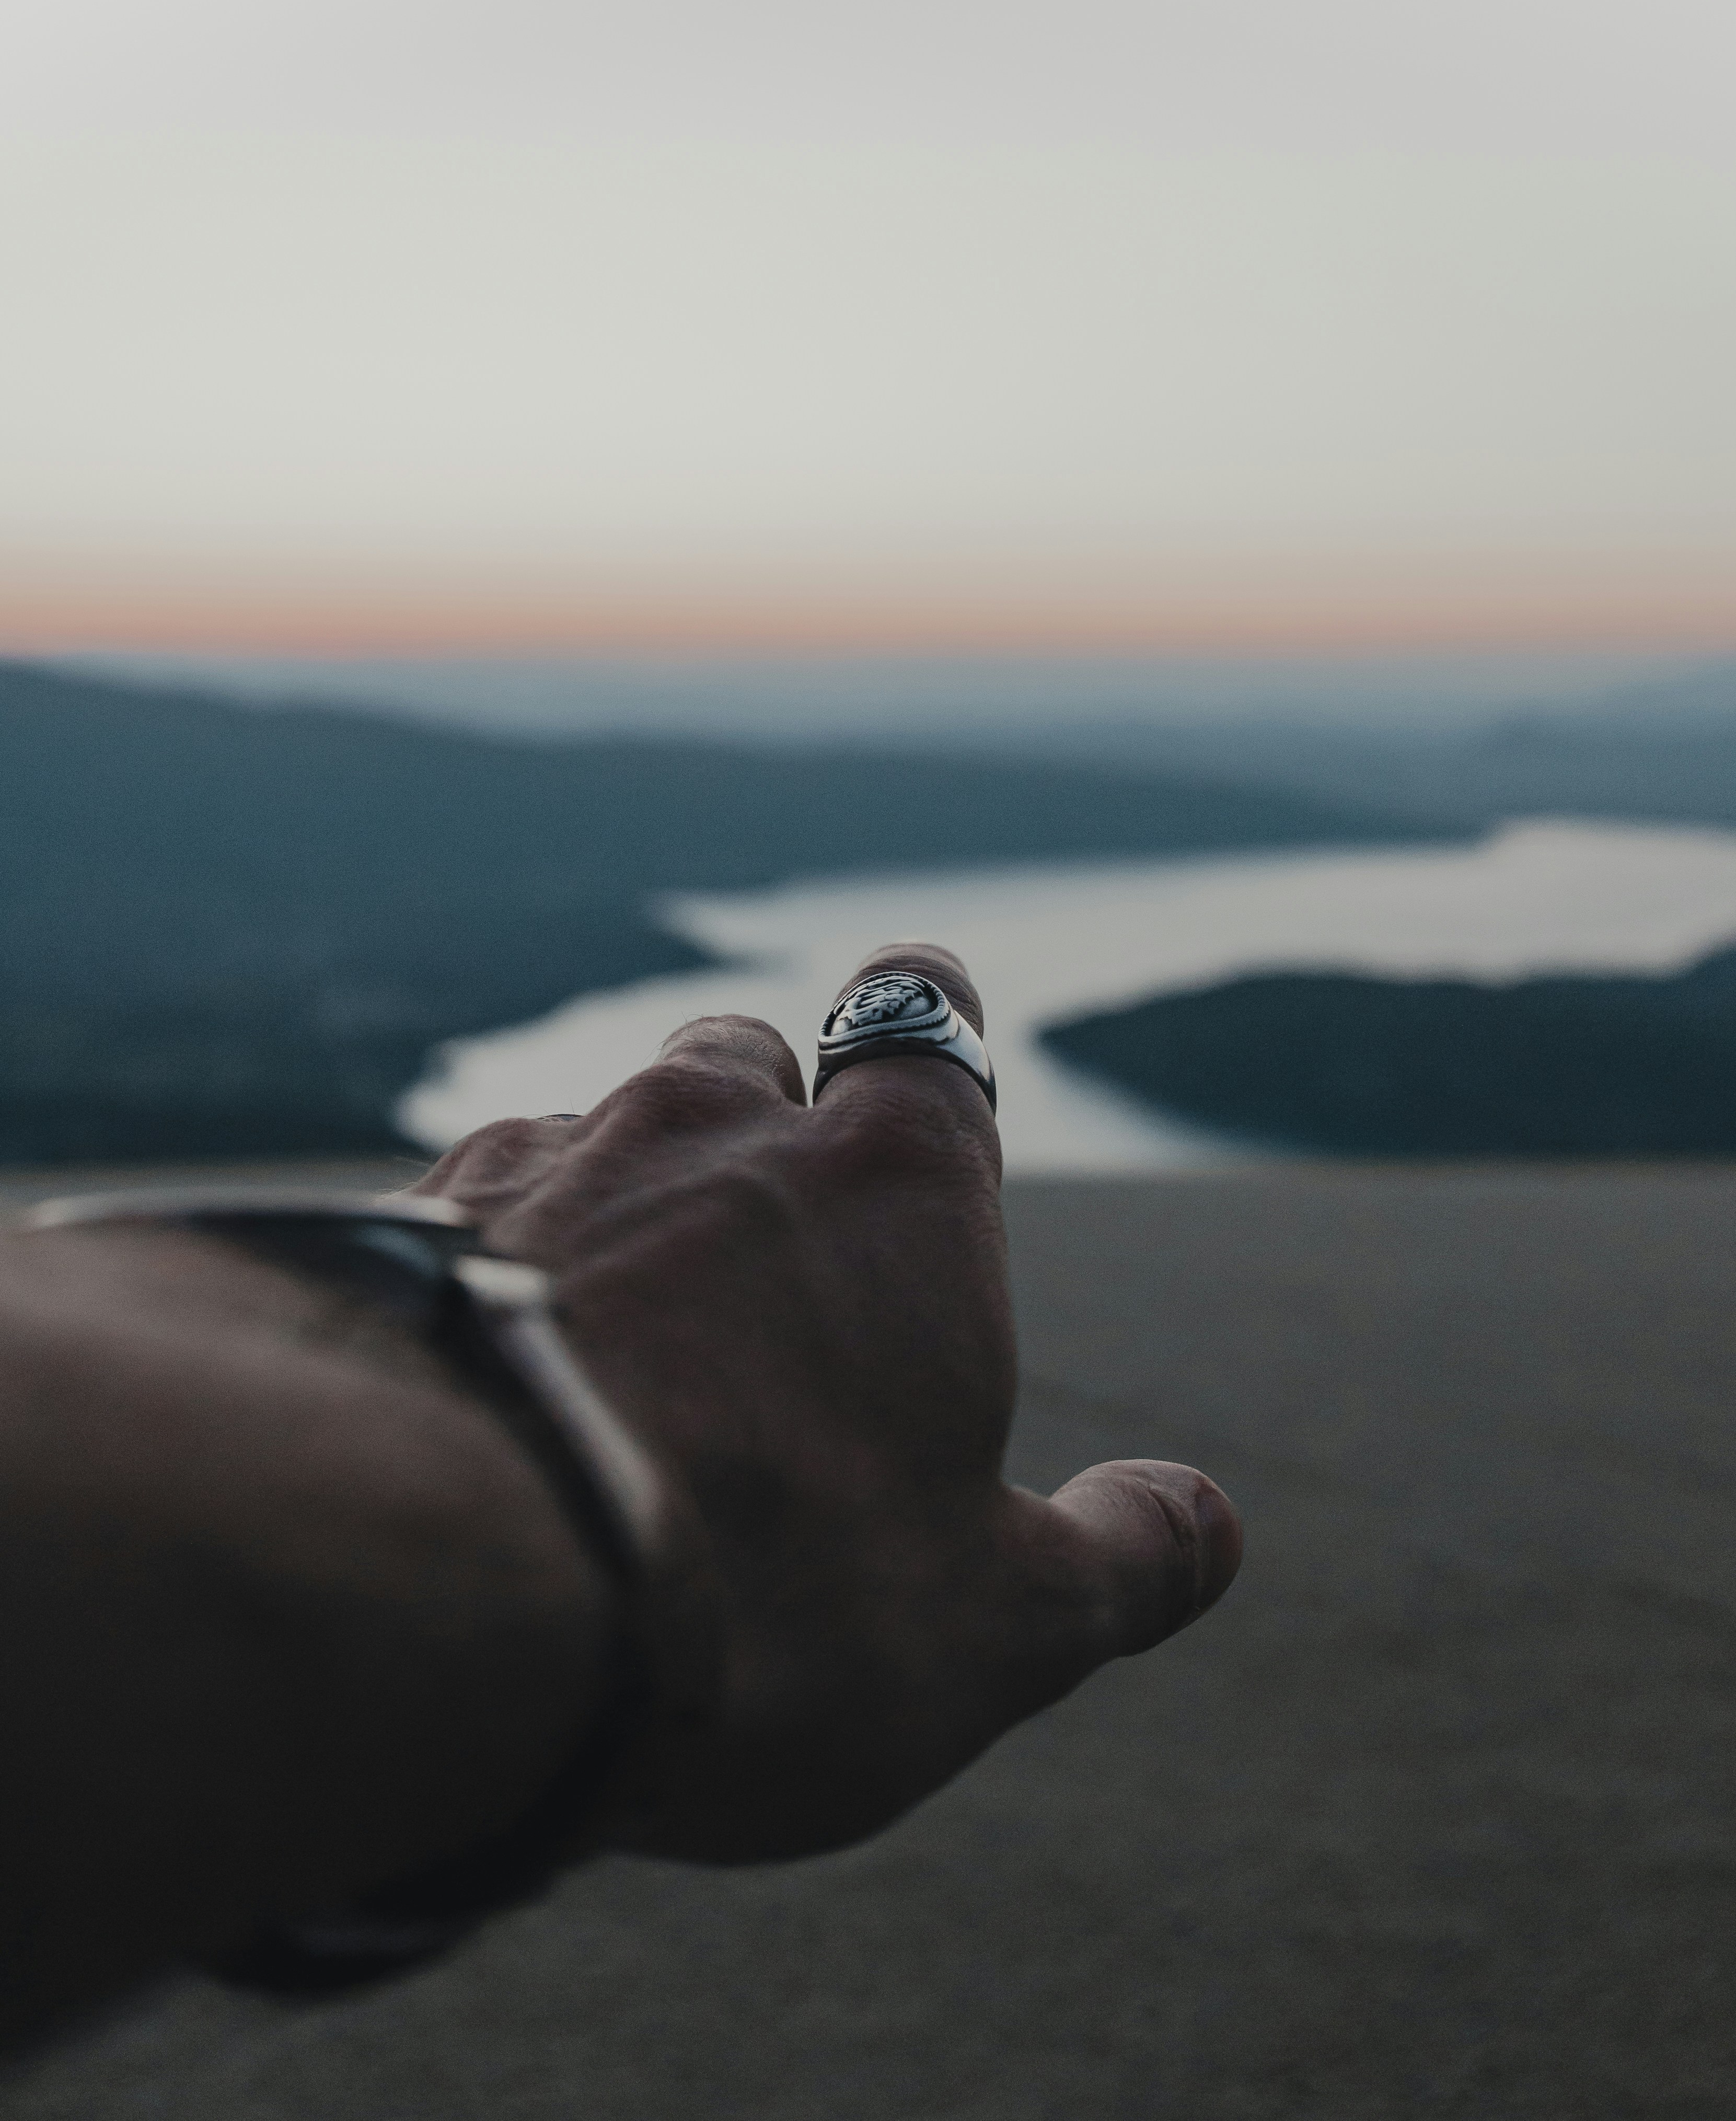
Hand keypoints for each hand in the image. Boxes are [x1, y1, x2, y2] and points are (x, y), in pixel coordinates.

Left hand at [410, 943, 1239, 1862]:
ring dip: (620, 1206)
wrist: (447, 1592)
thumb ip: (1125, 1557)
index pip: (927, 1018)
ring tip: (614, 1355)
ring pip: (599, 1127)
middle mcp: (713, 1126)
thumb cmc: (769, 1604)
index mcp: (894, 1183)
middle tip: (766, 1272)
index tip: (917, 1065)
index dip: (927, 1033)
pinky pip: (467, 1208)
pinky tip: (486, 1385)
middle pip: (747, 1062)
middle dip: (763, 1132)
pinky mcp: (400, 1223)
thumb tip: (1204, 1526)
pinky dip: (495, 1267)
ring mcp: (544, 1157)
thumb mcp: (1003, 1622)